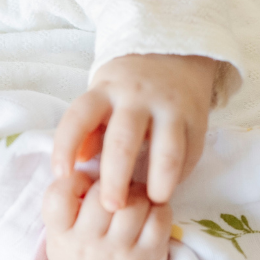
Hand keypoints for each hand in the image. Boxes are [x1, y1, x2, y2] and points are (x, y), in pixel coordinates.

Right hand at [44, 172, 175, 259]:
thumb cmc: (81, 255)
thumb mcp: (59, 235)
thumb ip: (65, 205)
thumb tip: (86, 162)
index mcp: (60, 236)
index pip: (58, 196)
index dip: (72, 180)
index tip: (81, 182)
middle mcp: (87, 246)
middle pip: (101, 195)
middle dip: (111, 182)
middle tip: (115, 186)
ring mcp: (120, 253)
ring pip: (134, 203)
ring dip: (138, 192)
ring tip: (134, 197)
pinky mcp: (148, 257)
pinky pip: (159, 217)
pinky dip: (159, 206)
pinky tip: (151, 210)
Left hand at [52, 54, 217, 211]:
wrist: (173, 52)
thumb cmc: (123, 89)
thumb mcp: (98, 99)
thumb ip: (87, 131)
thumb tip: (77, 165)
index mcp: (104, 92)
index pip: (79, 117)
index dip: (65, 146)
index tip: (61, 175)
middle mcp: (137, 97)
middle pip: (123, 142)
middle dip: (115, 178)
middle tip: (111, 207)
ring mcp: (170, 107)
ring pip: (167, 150)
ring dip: (159, 180)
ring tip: (152, 202)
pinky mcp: (197, 117)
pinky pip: (191, 152)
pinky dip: (180, 175)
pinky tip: (169, 188)